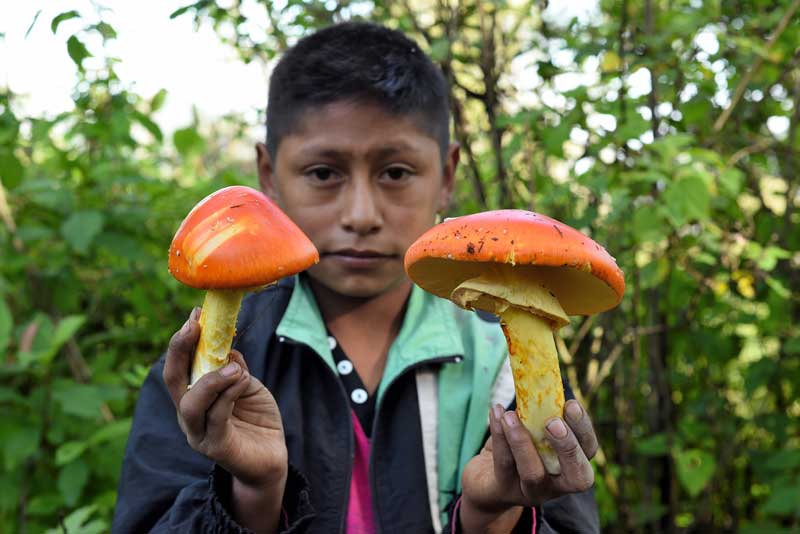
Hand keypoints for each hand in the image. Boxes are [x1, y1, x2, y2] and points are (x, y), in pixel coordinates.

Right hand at [162, 308, 287, 488]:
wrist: (271, 455)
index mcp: (192, 395)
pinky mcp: (216, 446)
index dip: (184, 339)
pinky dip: (229, 393)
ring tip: (235, 368)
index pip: (179, 365)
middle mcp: (189, 413)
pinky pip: (217, 416)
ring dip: (212, 378)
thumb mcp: (247, 384)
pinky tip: (242, 380)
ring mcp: (199, 432)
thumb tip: (227, 349)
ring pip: (192, 402)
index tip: (196, 314)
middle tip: (194, 326)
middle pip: (172, 380)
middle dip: (180, 349)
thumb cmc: (256, 417)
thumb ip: (234, 368)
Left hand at [460, 400, 597, 530]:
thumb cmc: (515, 447)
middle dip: (568, 447)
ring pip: (533, 472)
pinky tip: (496, 413)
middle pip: (577, 477)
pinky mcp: (504, 491)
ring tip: (510, 415)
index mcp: (571, 464)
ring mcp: (532, 492)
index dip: (584, 429)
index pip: (589, 450)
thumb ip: (540, 413)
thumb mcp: (531, 429)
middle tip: (553, 422)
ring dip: (522, 441)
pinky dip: (499, 436)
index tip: (571, 404)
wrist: (485, 479)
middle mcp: (557, 485)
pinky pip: (504, 464)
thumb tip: (539, 378)